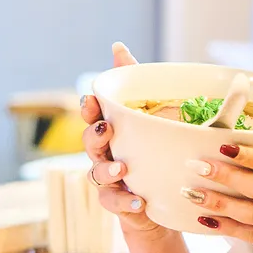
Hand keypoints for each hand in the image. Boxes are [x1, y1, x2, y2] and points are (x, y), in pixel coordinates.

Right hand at [81, 42, 179, 245]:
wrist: (163, 200)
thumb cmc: (155, 153)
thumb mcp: (154, 117)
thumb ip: (137, 84)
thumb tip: (117, 47)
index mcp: (113, 133)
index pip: (93, 117)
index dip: (88, 108)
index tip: (91, 100)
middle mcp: (106, 155)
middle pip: (89, 144)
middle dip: (94, 135)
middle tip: (106, 129)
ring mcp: (110, 181)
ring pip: (97, 174)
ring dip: (107, 170)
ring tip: (122, 168)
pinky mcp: (119, 205)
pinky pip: (114, 203)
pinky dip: (124, 202)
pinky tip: (138, 201)